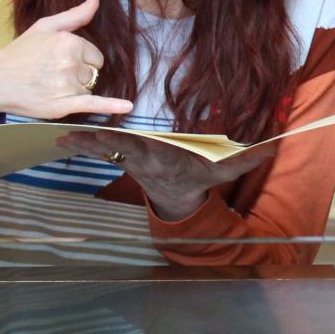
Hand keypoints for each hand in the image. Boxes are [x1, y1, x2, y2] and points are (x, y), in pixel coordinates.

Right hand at [0, 0, 133, 120]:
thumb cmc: (21, 52)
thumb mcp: (46, 26)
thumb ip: (75, 15)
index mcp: (70, 42)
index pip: (95, 55)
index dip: (81, 59)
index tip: (60, 60)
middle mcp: (70, 63)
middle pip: (93, 72)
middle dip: (78, 73)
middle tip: (52, 73)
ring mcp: (67, 85)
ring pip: (89, 87)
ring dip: (76, 89)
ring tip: (51, 85)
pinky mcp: (62, 105)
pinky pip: (94, 104)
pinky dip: (112, 106)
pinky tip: (127, 107)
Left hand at [55, 130, 275, 221]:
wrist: (176, 198)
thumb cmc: (198, 177)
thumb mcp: (223, 170)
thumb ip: (246, 159)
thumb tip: (275, 146)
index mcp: (163, 157)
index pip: (143, 148)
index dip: (126, 143)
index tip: (111, 135)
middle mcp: (142, 158)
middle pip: (115, 148)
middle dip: (94, 142)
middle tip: (69, 135)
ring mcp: (129, 158)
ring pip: (103, 148)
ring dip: (82, 142)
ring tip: (58, 135)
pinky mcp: (122, 155)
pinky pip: (100, 148)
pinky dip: (82, 142)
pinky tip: (62, 136)